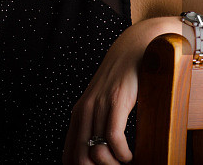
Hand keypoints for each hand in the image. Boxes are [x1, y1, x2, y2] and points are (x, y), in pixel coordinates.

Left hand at [62, 24, 142, 164]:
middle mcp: (84, 111)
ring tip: (124, 162)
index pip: (69, 157)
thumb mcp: (104, 105)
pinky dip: (123, 154)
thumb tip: (99, 156)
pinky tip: (130, 155)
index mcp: (78, 115)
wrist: (133, 49)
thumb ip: (98, 126)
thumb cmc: (122, 81)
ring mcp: (99, 105)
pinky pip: (113, 137)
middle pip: (78, 160)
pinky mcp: (116, 100)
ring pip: (95, 152)